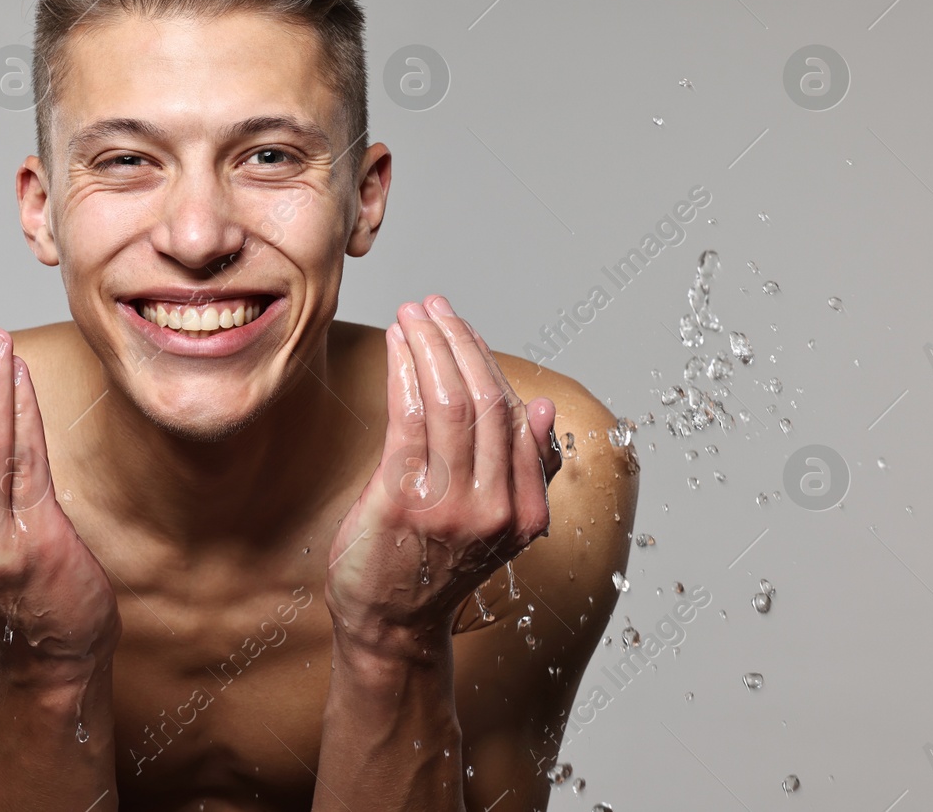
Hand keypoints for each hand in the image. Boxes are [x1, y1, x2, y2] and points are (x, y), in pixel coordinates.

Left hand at [325, 295, 561, 657]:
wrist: (389, 627)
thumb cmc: (431, 566)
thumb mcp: (495, 524)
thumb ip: (521, 471)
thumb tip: (543, 409)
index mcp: (527, 513)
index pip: (514, 415)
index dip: (486, 359)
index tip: (459, 325)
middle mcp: (497, 510)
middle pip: (487, 400)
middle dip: (458, 341)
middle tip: (433, 306)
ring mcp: (451, 507)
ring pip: (452, 401)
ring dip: (429, 346)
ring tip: (411, 315)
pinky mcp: (404, 501)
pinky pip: (411, 418)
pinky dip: (406, 371)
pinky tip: (397, 345)